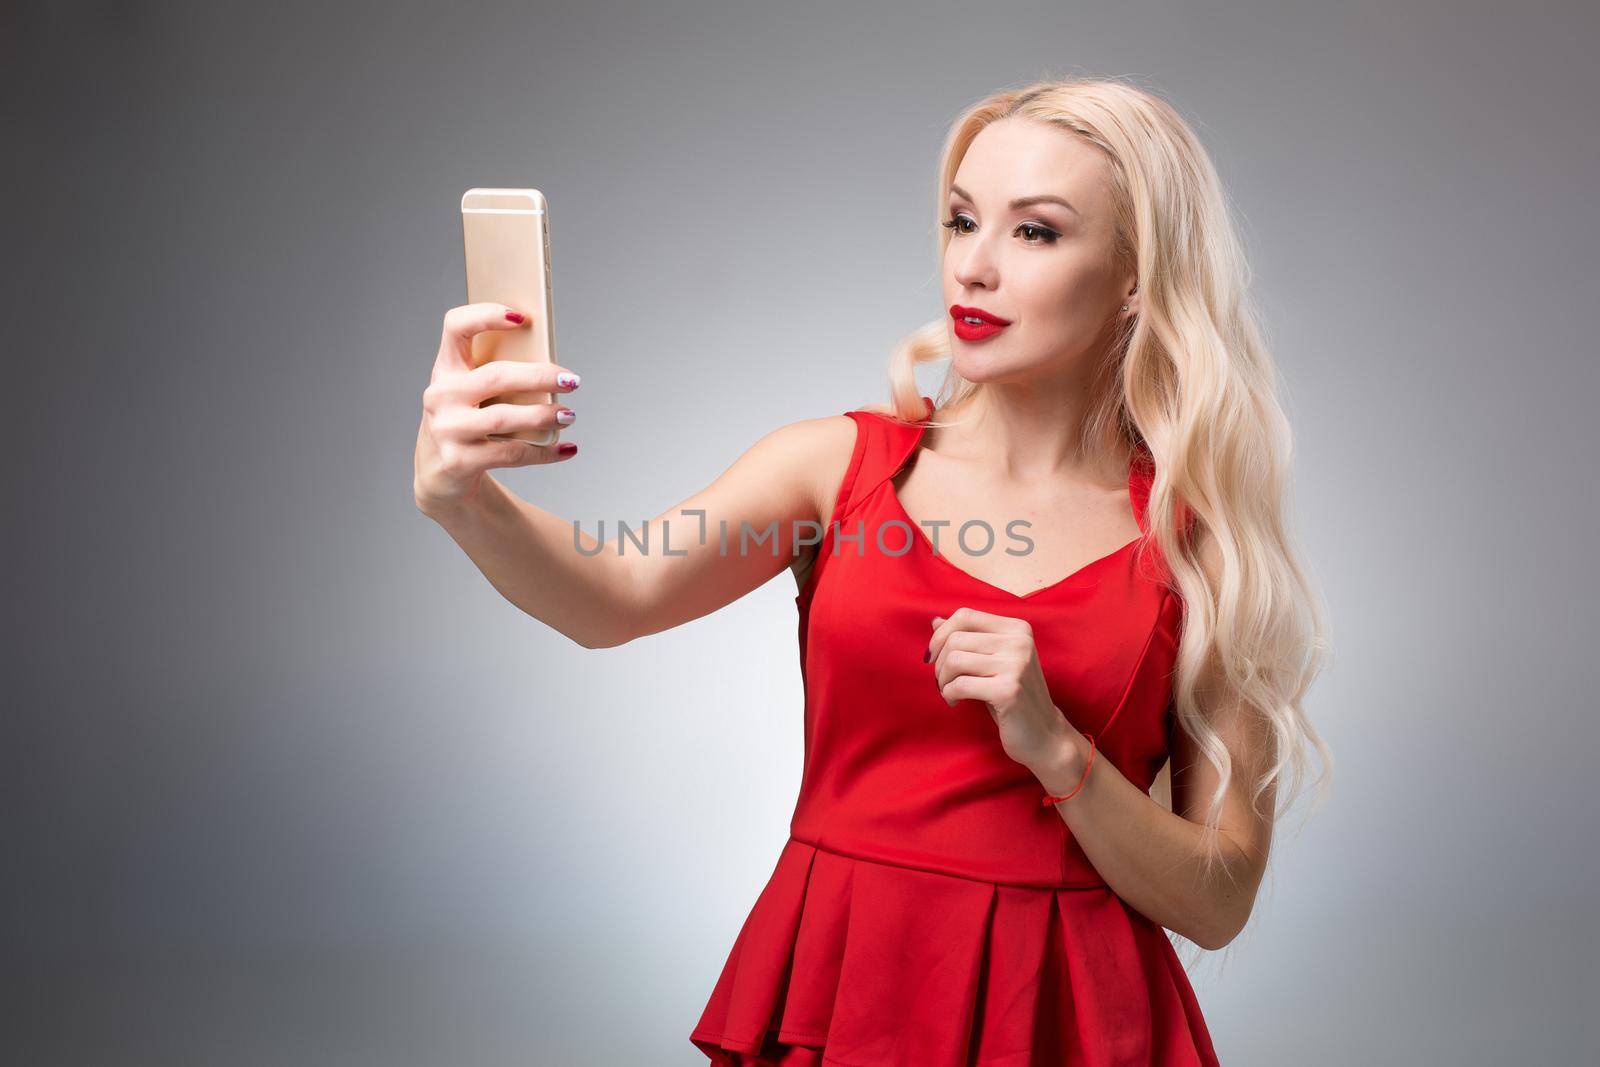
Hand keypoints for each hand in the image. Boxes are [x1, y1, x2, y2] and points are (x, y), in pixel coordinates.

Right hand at [414, 302, 581, 514]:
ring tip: (569, 415)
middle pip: (496, 376)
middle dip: (540, 377)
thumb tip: (553, 371)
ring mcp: (447, 429)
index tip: (522, 317)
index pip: (456, 327)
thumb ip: (499, 375)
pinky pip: (510, 454)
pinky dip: (544, 452)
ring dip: (544, 415)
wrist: (438, 472)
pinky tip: (566, 449)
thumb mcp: (472, 393)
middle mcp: (441, 395)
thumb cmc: (467, 420)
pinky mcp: (459, 460)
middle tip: (572, 381)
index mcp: (445, 368)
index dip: (486, 315)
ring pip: (505, 418)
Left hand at [926, 607, 1074, 775]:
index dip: (940, 635)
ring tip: (949, 692)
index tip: (933, 656)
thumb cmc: (1012, 695)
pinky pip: (960, 685)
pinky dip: (949, 694)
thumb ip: (969, 639)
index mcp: (1017, 628)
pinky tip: (955, 702)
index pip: (965, 615)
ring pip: (955, 660)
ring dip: (942, 680)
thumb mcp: (993, 661)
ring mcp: (1016, 665)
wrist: (1045, 734)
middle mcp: (1019, 642)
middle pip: (956, 639)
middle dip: (939, 663)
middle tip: (943, 682)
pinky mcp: (1008, 690)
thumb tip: (935, 622)